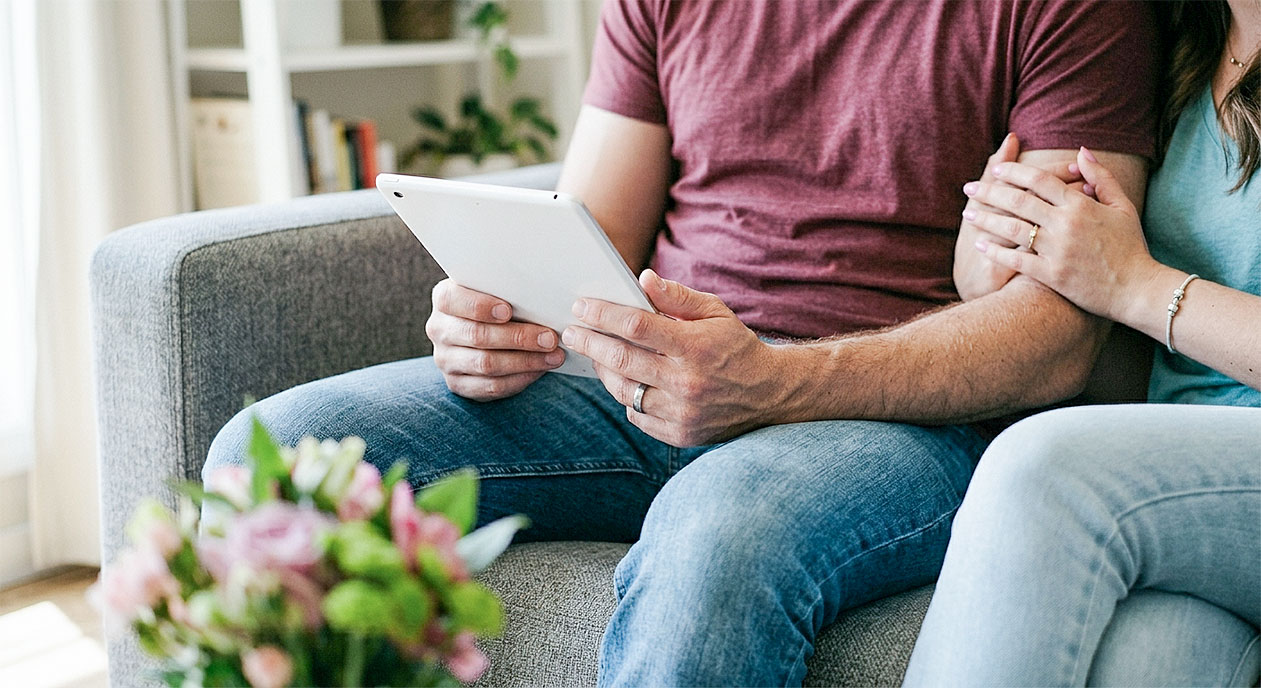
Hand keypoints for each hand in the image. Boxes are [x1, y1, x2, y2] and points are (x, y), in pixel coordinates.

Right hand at [426, 279, 565, 400]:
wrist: (485, 334)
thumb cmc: (497, 304)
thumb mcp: (496, 291)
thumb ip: (508, 290)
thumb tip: (541, 296)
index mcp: (445, 298)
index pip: (452, 300)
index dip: (479, 306)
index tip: (508, 311)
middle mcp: (439, 329)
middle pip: (477, 335)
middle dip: (518, 338)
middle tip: (550, 338)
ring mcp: (446, 359)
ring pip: (486, 364)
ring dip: (525, 361)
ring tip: (554, 356)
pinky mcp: (458, 384)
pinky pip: (490, 387)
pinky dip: (519, 379)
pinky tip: (540, 370)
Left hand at [561, 270, 780, 446]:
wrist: (770, 394)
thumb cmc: (736, 346)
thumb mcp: (716, 312)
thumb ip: (678, 297)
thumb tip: (642, 279)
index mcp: (695, 346)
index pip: (637, 326)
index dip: (603, 314)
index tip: (581, 307)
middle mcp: (687, 382)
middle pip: (621, 359)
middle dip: (589, 342)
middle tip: (571, 332)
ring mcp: (682, 412)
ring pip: (624, 390)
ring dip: (603, 370)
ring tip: (594, 354)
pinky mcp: (679, 434)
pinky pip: (637, 414)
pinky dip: (626, 397)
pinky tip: (623, 381)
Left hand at [965, 147, 1157, 320]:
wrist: (1137, 288)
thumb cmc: (1131, 246)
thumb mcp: (1122, 205)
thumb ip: (1101, 177)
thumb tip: (1081, 151)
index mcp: (1080, 205)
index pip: (1040, 180)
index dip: (1015, 171)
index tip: (996, 169)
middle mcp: (1065, 225)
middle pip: (1019, 201)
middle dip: (990, 192)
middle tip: (969, 188)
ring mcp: (1057, 250)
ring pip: (1012, 229)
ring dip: (986, 219)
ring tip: (968, 213)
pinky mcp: (1052, 275)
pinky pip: (1016, 260)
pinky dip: (995, 251)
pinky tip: (980, 244)